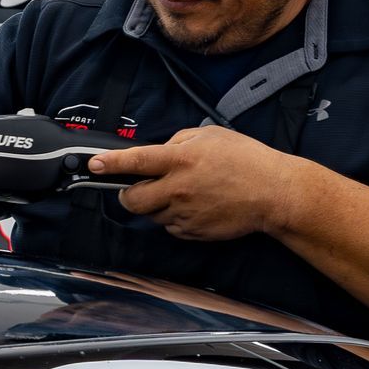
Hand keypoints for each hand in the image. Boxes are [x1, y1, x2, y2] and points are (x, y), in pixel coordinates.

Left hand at [88, 126, 309, 241]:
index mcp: (181, 159)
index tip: (95, 165)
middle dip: (127, 194)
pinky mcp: (194, 232)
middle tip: (135, 187)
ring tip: (180, 193)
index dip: (111, 163)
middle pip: (133, 200)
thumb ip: (179, 141)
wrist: (273, 193)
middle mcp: (178, 188)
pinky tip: (194, 206)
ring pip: (152, 215)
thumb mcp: (210, 135)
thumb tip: (160, 151)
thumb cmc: (246, 159)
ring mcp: (185, 213)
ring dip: (155, 205)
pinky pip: (171, 227)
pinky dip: (174, 218)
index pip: (136, 161)